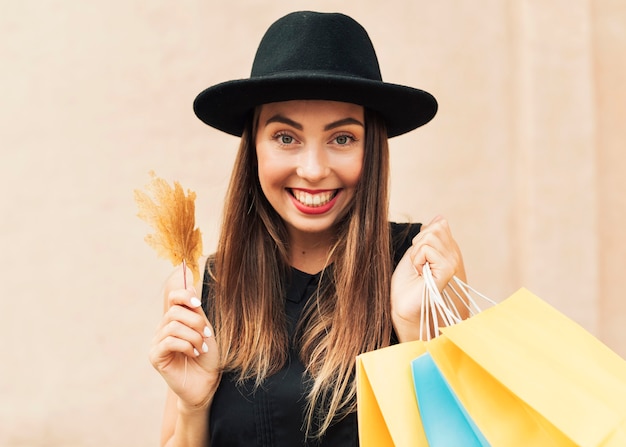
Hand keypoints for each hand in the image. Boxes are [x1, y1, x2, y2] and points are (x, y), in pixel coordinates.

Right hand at [149, 268, 219, 410]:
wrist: (207, 383)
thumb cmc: (208, 358)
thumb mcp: (205, 330)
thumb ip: (196, 311)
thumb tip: (188, 285)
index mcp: (176, 320)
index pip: (174, 297)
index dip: (185, 296)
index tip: (198, 304)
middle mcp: (163, 329)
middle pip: (175, 311)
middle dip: (196, 322)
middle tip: (206, 336)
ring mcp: (157, 342)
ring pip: (173, 326)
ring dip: (193, 336)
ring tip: (201, 348)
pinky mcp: (155, 356)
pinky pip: (169, 341)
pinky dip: (186, 345)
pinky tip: (194, 354)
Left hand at [390, 216, 465, 340]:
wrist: (402, 305)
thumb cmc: (407, 282)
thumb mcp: (416, 252)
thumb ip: (428, 236)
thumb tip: (440, 218)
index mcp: (449, 251)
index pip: (439, 224)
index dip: (422, 237)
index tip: (419, 256)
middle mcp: (454, 256)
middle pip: (435, 228)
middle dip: (418, 243)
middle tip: (418, 264)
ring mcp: (453, 263)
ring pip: (430, 236)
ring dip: (416, 253)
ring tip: (419, 269)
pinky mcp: (447, 271)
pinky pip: (427, 249)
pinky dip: (417, 259)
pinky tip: (420, 274)